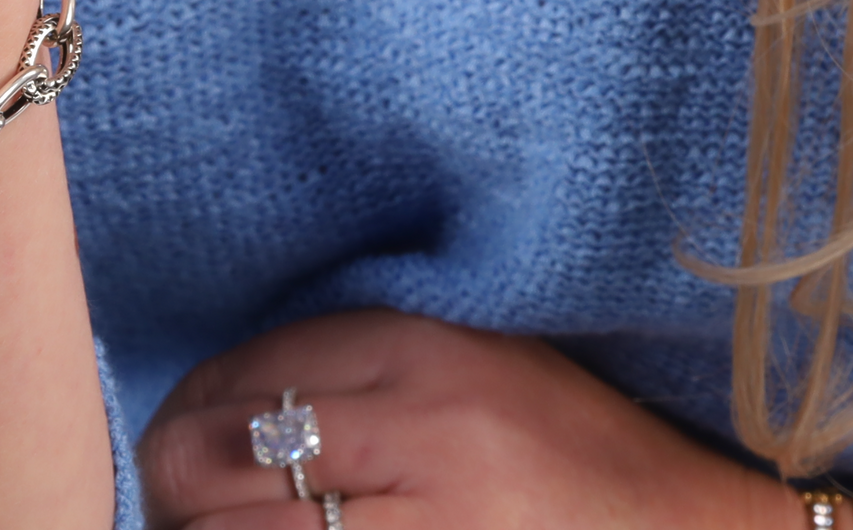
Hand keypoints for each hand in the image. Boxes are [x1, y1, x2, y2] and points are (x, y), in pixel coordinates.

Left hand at [137, 308, 798, 529]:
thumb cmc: (567, 443)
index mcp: (416, 351)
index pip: (241, 373)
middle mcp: (417, 433)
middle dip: (171, 485)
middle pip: (217, 459)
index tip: (176, 437)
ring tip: (195, 529)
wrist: (693, 529)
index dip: (185, 411)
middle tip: (171, 499)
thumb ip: (348, 366)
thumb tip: (213, 402)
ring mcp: (435, 526)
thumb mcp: (460, 358)